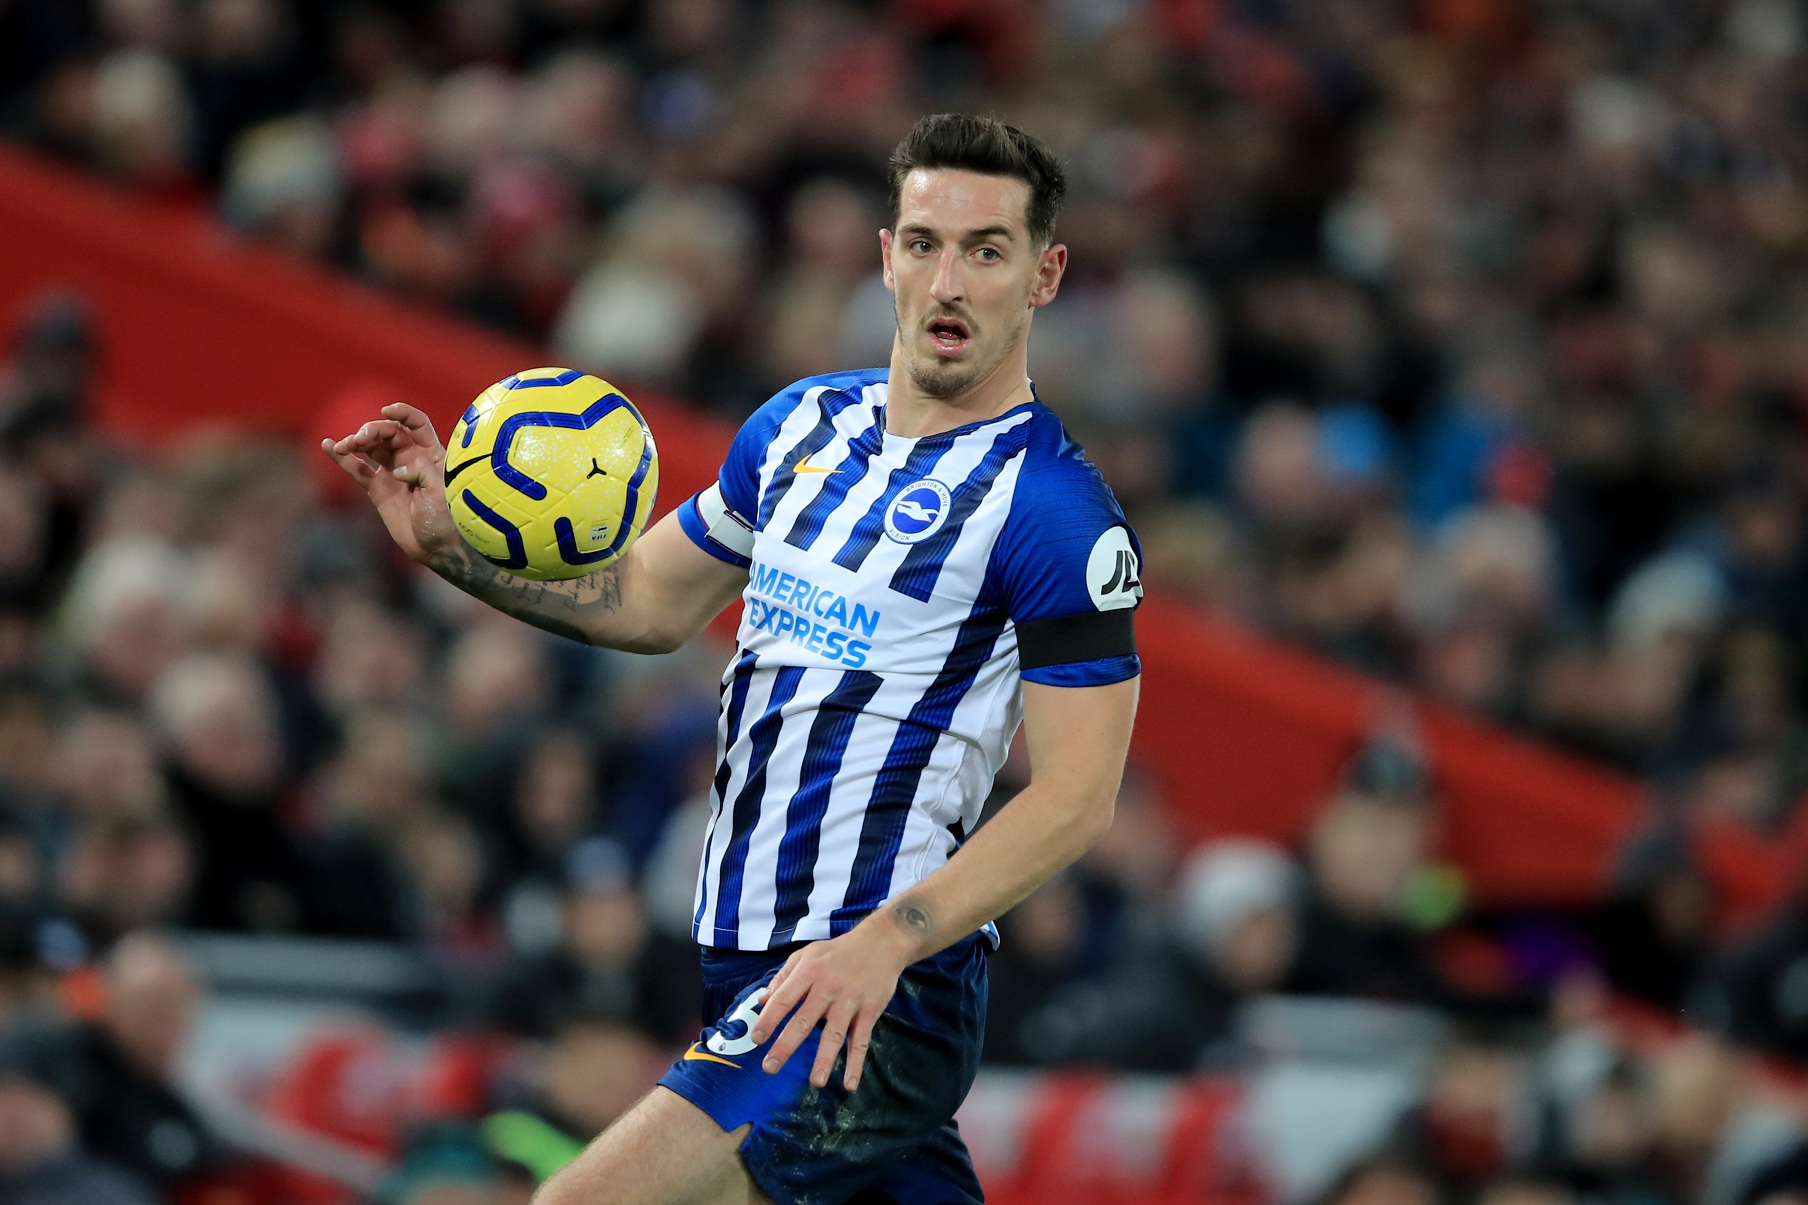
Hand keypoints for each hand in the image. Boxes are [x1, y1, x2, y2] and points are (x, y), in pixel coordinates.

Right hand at [320, 402, 459, 563]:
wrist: (436, 548)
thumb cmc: (447, 518)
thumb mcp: (441, 491)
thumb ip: (422, 471)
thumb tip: (397, 470)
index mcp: (431, 453)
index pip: (416, 423)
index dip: (402, 413)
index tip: (386, 410)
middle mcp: (411, 457)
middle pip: (388, 432)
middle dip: (372, 430)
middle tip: (359, 439)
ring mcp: (392, 471)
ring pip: (370, 447)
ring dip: (355, 442)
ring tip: (342, 446)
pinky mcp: (377, 488)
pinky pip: (357, 468)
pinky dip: (342, 458)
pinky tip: (328, 446)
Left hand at [747, 923, 915, 1091]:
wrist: (880, 943)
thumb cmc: (837, 952)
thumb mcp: (807, 955)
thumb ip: (783, 977)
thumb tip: (762, 1000)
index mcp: (809, 972)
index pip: (784, 999)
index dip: (769, 1019)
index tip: (756, 1039)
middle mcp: (828, 987)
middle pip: (804, 1020)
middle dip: (785, 1046)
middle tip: (770, 1068)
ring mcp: (850, 1000)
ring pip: (834, 1034)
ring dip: (825, 1059)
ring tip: (816, 1082)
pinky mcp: (870, 1010)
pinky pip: (861, 1040)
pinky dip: (856, 1063)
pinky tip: (850, 1083)